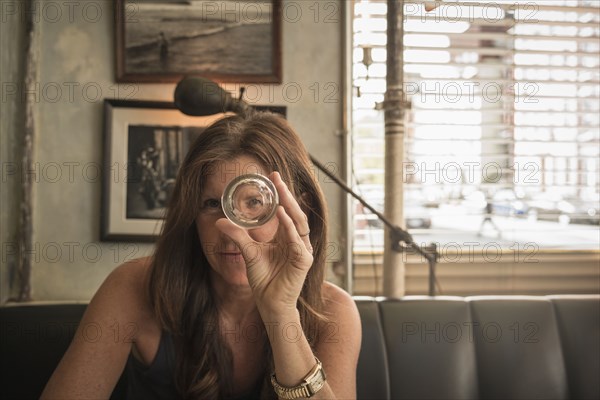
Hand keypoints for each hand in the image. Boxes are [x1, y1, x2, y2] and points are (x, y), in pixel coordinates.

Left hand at [215, 172, 312, 316]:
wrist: (269, 305)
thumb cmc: (264, 280)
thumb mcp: (248, 252)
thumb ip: (238, 235)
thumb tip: (220, 221)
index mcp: (287, 237)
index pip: (286, 211)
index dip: (281, 194)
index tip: (272, 177)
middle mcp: (298, 241)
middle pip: (294, 212)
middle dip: (286, 193)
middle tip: (276, 177)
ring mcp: (303, 250)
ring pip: (299, 222)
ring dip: (289, 205)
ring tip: (280, 190)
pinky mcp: (304, 260)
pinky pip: (297, 240)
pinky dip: (289, 226)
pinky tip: (281, 214)